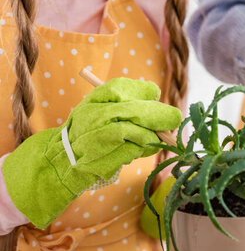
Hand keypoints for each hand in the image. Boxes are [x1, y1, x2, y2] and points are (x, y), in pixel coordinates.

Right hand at [2, 78, 181, 228]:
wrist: (63, 161)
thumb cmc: (91, 131)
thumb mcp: (104, 108)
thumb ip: (129, 101)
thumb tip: (157, 97)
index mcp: (92, 100)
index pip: (121, 88)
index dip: (144, 91)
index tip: (156, 95)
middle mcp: (91, 117)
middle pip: (134, 112)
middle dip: (159, 115)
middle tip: (174, 119)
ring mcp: (94, 141)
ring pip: (135, 133)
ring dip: (151, 136)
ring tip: (155, 138)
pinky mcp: (101, 161)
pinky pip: (132, 153)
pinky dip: (142, 151)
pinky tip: (141, 149)